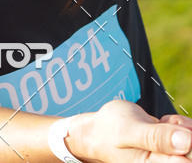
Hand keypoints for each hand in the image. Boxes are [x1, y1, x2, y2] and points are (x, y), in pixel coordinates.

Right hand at [66, 100, 191, 162]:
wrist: (99, 131)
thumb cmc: (110, 131)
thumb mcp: (129, 131)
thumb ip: (156, 137)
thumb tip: (187, 143)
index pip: (189, 158)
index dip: (188, 141)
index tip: (176, 129)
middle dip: (186, 131)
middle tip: (166, 123)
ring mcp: (169, 157)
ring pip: (191, 141)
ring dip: (183, 127)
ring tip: (163, 122)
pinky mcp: (171, 150)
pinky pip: (187, 136)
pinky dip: (180, 125)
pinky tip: (164, 123)